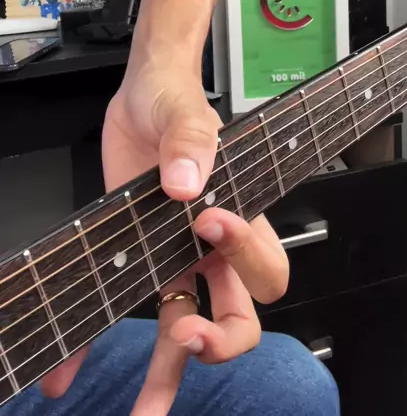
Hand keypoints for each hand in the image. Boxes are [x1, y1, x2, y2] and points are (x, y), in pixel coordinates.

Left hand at [40, 57, 288, 413]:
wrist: (140, 96)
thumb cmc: (175, 100)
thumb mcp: (184, 111)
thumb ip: (192, 139)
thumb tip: (188, 182)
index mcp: (238, 212)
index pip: (262, 263)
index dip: (244, 257)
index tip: (209, 225)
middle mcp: (210, 246)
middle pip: (239, 315)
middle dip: (220, 338)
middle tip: (187, 334)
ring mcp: (174, 256)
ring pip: (184, 329)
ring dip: (167, 374)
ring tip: (142, 413)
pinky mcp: (137, 258)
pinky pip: (125, 310)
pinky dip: (95, 344)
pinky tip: (68, 371)